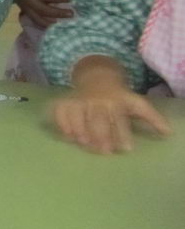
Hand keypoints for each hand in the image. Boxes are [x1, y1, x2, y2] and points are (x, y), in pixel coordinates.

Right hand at [52, 55, 171, 153]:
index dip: (122, 133)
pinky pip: (60, 111)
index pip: (119, 118)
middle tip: (105, 151)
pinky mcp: (66, 101)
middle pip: (97, 118)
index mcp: (115, 101)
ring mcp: (79, 100)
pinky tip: (67, 135)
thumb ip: (151, 118)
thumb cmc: (118, 97)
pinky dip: (61, 122)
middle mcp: (96, 100)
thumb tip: (168, 133)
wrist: (96, 77)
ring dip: (80, 129)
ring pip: (77, 113)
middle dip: (100, 134)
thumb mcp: (136, 103)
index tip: (127, 148)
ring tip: (84, 144)